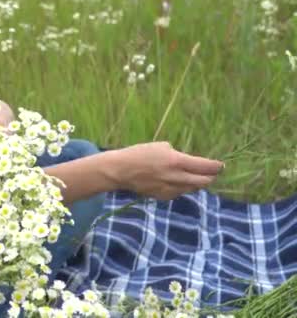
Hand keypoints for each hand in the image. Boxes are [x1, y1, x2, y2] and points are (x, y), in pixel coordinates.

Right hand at [109, 142, 223, 199]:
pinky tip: (177, 181)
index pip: (205, 167)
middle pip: (203, 181)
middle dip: (210, 177)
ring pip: (192, 188)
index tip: (221, 165)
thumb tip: (189, 162)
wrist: (121, 170)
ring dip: (196, 182)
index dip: (216, 167)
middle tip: (212, 173)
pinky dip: (182, 187)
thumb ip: (178, 155)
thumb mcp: (161, 147)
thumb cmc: (140, 154)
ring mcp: (170, 189)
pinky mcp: (163, 196)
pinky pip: (180, 192)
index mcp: (177, 161)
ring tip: (194, 176)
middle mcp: (176, 177)